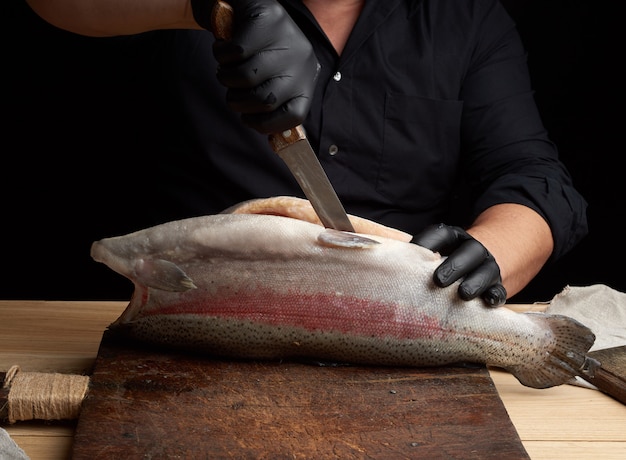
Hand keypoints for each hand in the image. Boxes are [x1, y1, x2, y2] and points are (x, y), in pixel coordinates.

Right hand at [192, 0, 319, 133]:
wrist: (241, 6)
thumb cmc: (254, 53)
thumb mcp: (270, 79)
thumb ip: (273, 106)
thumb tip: (275, 143)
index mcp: (306, 78)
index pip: (294, 116)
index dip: (266, 125)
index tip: (249, 119)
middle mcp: (302, 58)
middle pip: (266, 100)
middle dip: (238, 101)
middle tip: (232, 89)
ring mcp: (286, 37)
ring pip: (246, 76)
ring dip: (226, 77)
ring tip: (228, 67)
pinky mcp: (266, 20)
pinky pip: (234, 53)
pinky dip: (221, 55)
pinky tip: (225, 47)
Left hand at [411, 224, 506, 305]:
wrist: (477, 266)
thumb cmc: (443, 263)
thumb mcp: (433, 255)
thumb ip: (417, 258)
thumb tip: (391, 267)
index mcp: (454, 238)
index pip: (442, 235)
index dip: (429, 242)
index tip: (415, 253)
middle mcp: (474, 249)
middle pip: (469, 252)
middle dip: (454, 266)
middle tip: (438, 281)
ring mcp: (488, 267)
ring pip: (486, 271)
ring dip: (475, 282)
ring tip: (462, 294)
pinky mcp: (497, 286)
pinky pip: (500, 290)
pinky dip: (495, 296)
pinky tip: (487, 301)